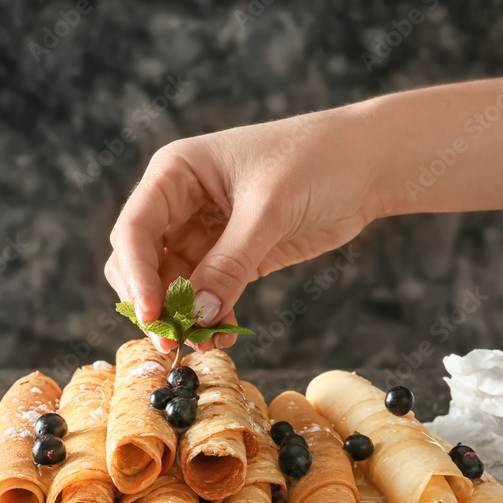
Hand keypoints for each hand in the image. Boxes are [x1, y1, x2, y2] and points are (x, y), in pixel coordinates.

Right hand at [105, 105, 389, 351]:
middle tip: (173, 340)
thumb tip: (198, 314)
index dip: (136, 277)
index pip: (134, 230)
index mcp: (175, 173)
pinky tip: (226, 335)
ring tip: (208, 342)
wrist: (369, 163)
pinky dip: (211, 317)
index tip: (152, 317)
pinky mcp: (232, 256)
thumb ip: (230, 263)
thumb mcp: (268, 210)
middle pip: (141, 262)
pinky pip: (207, 294)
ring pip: (172, 285)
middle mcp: (179, 202)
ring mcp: (204, 231)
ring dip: (185, 317)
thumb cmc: (316, 161)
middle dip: (154, 301)